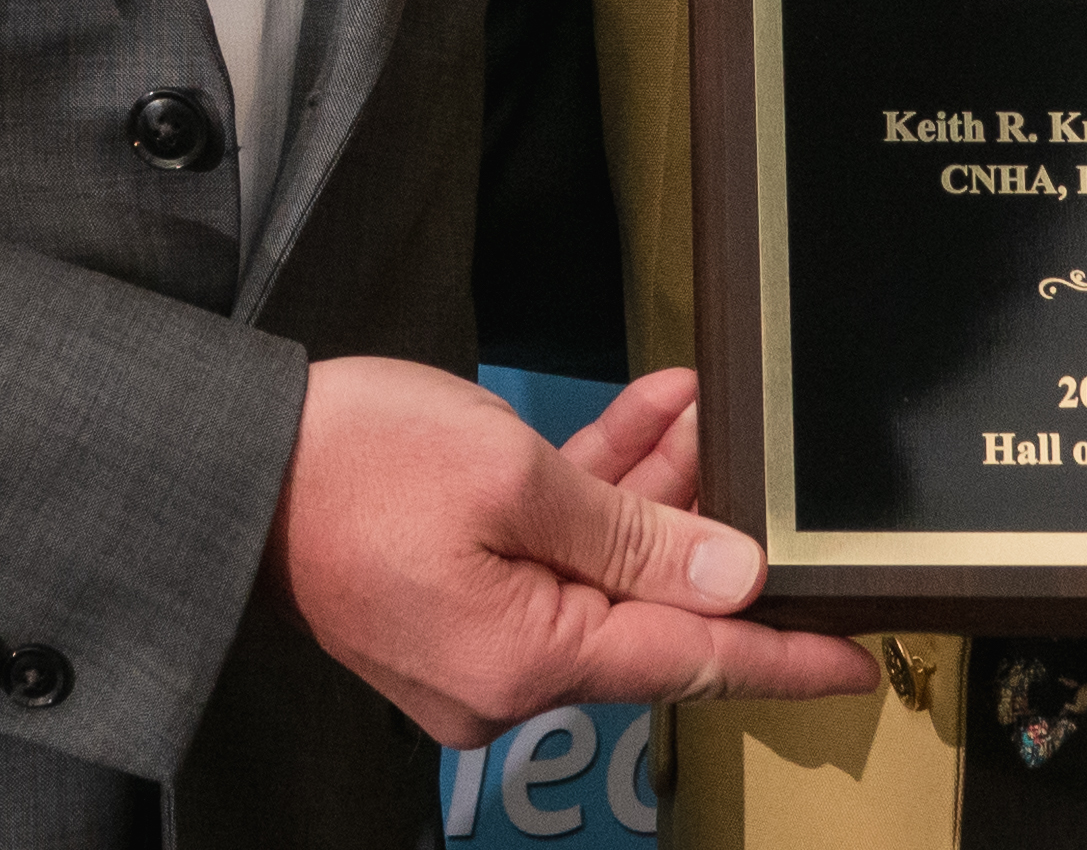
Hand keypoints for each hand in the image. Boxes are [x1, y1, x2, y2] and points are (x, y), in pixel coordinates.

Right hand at [272, 358, 878, 740]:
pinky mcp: (443, 609)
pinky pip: (541, 561)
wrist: (229, 463)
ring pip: (597, 573)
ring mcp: (470, 651)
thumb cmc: (356, 463)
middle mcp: (503, 682)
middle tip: (754, 446)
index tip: (857, 660)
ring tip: (697, 403)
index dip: (782, 657)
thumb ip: (633, 533)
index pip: (692, 662)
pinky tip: (637, 420)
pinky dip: (586, 499)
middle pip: (644, 609)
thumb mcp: (515, 477)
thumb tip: (730, 580)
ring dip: (649, 494)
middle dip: (705, 523)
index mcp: (528, 664)